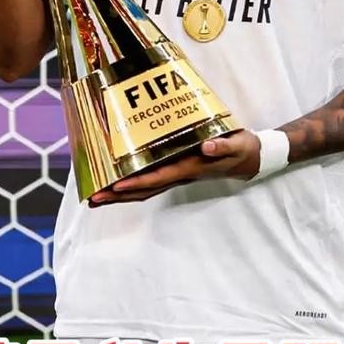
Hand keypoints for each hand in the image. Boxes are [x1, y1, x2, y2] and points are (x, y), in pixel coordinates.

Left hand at [88, 129, 261, 206]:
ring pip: (144, 188)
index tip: (115, 185)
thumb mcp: (237, 145)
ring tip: (97, 197)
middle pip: (144, 189)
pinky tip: (117, 182)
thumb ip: (223, 147)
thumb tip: (207, 147)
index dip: (136, 182)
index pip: (158, 178)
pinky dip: (132, 184)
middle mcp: (180, 174)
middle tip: (92, 198)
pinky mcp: (177, 169)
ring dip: (120, 194)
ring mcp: (177, 174)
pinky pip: (150, 180)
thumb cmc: (241, 150)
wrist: (250, 159)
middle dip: (118, 195)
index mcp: (190, 167)